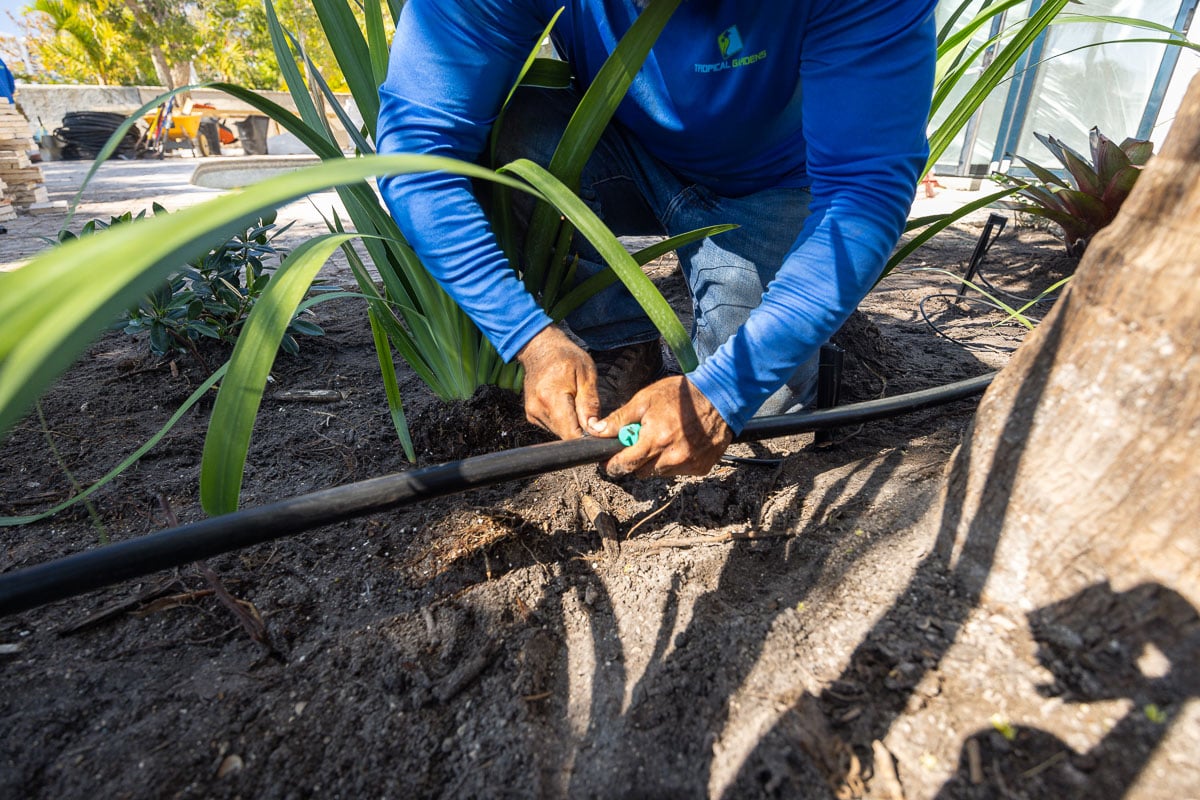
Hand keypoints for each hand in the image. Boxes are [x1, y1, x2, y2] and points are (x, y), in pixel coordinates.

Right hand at [516, 326, 599, 439]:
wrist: (540, 348)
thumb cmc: (566, 357)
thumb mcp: (586, 375)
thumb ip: (590, 404)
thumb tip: (595, 429)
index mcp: (551, 398)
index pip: (571, 434)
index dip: (587, 437)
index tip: (598, 429)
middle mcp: (538, 409)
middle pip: (565, 435)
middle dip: (581, 430)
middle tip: (589, 411)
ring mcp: (533, 414)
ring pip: (560, 433)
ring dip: (572, 424)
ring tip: (576, 403)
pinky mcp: (532, 415)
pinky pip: (553, 427)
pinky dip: (563, 420)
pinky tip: (565, 404)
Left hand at [588, 376, 732, 476]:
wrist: (720, 397)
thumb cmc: (680, 396)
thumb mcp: (645, 400)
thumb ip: (619, 419)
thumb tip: (595, 430)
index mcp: (655, 440)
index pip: (624, 465)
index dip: (613, 465)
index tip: (610, 461)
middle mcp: (672, 458)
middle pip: (641, 472)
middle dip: (637, 460)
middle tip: (643, 441)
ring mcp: (688, 465)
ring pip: (660, 472)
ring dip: (657, 461)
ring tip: (665, 438)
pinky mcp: (701, 468)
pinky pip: (679, 471)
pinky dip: (676, 461)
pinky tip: (682, 442)